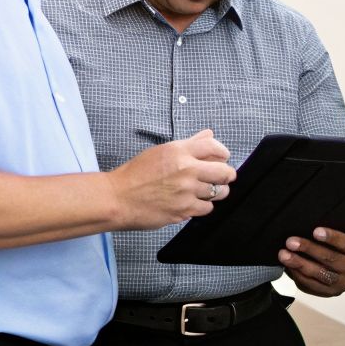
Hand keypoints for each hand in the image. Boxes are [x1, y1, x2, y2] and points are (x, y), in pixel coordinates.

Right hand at [103, 129, 237, 229]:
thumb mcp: (160, 152)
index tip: (222, 159)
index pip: (215, 147)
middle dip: (227, 175)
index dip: (223, 153)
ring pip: (219, 193)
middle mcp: (185, 170)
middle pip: (225, 172)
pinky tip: (191, 202)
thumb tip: (209, 135)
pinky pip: (207, 208)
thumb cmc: (134, 175)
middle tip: (221, 177)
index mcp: (178, 151)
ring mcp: (186, 192)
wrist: (118, 198)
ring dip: (216, 192)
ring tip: (204, 191)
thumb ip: (189, 144)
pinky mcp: (184, 210)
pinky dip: (202, 206)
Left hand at [279, 228, 344, 297]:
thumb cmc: (344, 242)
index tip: (315, 231)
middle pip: (331, 260)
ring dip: (299, 264)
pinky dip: (297, 275)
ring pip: (319, 275)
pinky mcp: (329, 293)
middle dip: (309, 249)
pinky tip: (288, 266)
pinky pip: (311, 286)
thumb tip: (317, 214)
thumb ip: (338, 225)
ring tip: (284, 254)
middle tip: (291, 242)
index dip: (332, 237)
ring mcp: (343, 284)